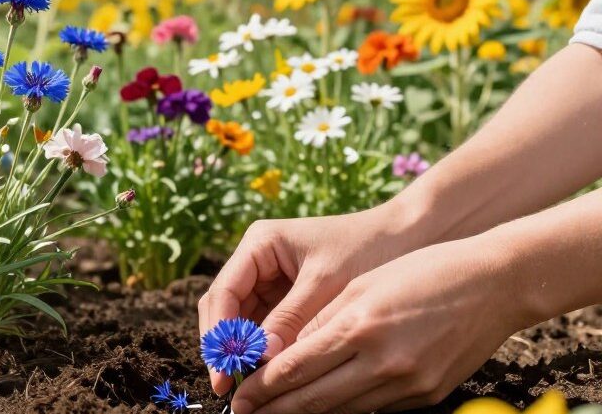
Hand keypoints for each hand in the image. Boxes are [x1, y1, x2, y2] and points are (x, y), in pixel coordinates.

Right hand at [198, 204, 417, 394]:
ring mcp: (269, 278)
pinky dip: (262, 349)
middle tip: (227, 387)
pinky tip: (267, 374)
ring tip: (245, 386)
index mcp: (260, 244)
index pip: (224, 293)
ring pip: (241, 320)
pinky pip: (264, 326)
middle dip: (224, 346)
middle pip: (225, 308)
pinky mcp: (285, 295)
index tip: (223, 371)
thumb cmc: (367, 248)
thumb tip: (261, 361)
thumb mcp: (326, 284)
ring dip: (240, 351)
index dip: (219, 334)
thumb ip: (291, 319)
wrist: (404, 236)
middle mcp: (257, 259)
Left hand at [231, 235, 524, 413]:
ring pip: (343, 410)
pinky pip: (375, 408)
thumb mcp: (362, 285)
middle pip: (315, 399)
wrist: (493, 283)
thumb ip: (321, 321)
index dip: (263, 387)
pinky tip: (322, 408)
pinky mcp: (427, 395)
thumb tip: (286, 355)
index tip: (239, 397)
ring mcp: (408, 384)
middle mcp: (383, 361)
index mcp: (361, 325)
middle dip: (275, 410)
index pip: (297, 368)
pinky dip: (345, 409)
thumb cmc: (422, 270)